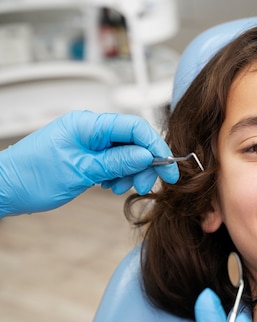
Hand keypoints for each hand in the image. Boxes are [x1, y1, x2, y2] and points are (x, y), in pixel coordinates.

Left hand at [0, 110, 178, 217]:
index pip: (134, 128)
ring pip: (125, 152)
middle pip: (133, 141)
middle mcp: (89, 128)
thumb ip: (117, 162)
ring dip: (130, 172)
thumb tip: (147, 155)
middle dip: (144, 164)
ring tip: (118, 188)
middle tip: (143, 186)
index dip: (156, 147)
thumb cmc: (32, 177)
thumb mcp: (81, 171)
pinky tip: (109, 185)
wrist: (5, 188)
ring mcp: (88, 141)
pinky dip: (118, 173)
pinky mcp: (86, 153)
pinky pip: (112, 160)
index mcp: (87, 124)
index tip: (168, 168)